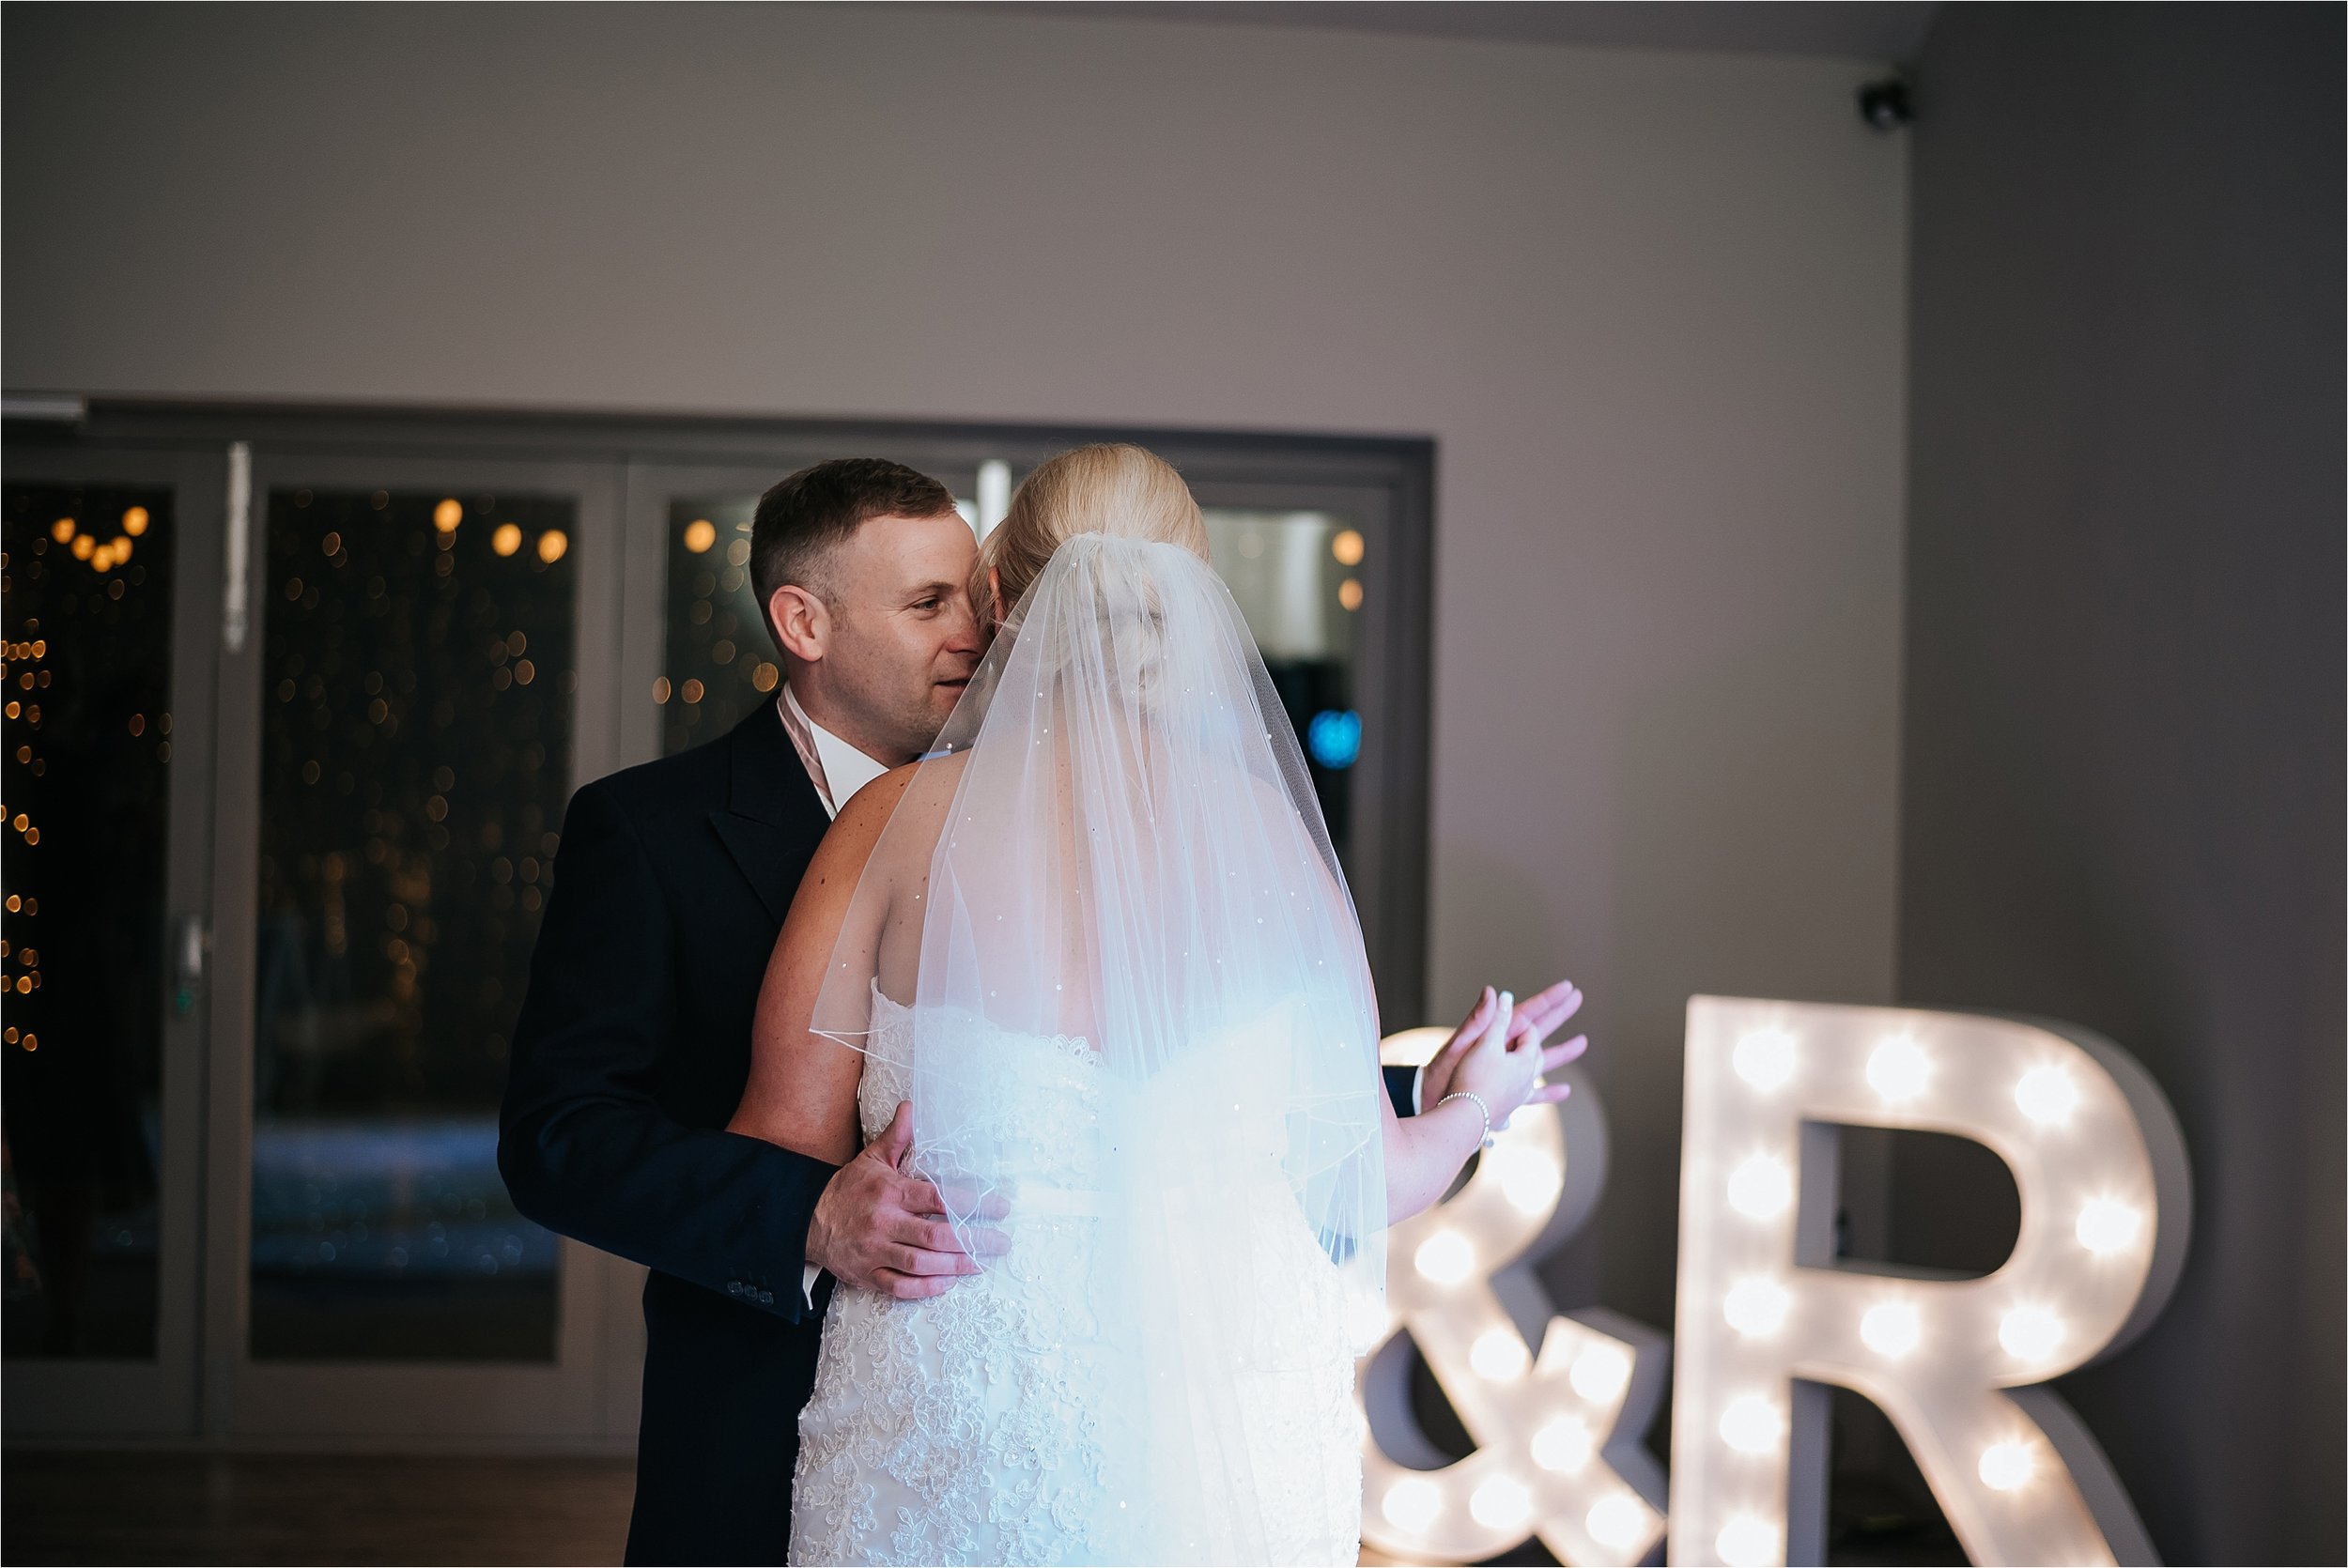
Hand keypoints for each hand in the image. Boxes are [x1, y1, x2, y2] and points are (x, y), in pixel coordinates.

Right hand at [803, 1101, 1008, 1299]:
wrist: (808, 1220)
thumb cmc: (848, 1189)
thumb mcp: (872, 1158)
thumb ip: (897, 1136)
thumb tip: (911, 1106)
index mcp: (890, 1193)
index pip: (938, 1198)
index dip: (972, 1204)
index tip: (1000, 1207)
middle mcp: (884, 1223)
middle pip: (935, 1236)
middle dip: (973, 1241)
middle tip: (1001, 1243)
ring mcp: (875, 1252)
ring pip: (920, 1265)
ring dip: (955, 1267)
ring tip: (981, 1263)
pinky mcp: (867, 1275)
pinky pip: (900, 1287)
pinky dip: (925, 1288)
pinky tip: (947, 1282)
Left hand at [1420, 978, 1587, 1110]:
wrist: (1427, 1099)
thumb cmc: (1440, 1071)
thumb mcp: (1460, 1044)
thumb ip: (1477, 1020)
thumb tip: (1493, 991)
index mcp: (1495, 1036)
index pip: (1528, 1013)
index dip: (1548, 1000)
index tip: (1568, 987)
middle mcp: (1503, 1051)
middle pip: (1539, 1030)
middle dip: (1559, 1014)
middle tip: (1578, 998)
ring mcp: (1505, 1071)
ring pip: (1540, 1060)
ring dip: (1561, 1052)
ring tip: (1582, 1043)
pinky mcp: (1505, 1092)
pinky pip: (1532, 1091)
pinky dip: (1547, 1091)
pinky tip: (1564, 1091)